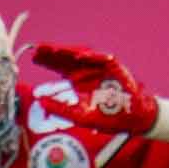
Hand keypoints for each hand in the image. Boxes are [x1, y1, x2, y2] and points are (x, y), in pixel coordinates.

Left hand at [32, 44, 158, 134]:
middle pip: (68, 58)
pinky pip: (104, 59)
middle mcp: (88, 71)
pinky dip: (93, 57)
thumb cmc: (110, 117)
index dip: (48, 61)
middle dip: (54, 52)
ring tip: (54, 50)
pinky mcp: (116, 68)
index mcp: (80, 81)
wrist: (134, 119)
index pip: (61, 67)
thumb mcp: (81, 116)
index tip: (34, 57)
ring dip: (69, 52)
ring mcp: (102, 68)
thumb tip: (41, 102)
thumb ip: (62, 110)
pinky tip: (80, 57)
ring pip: (83, 55)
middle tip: (39, 48)